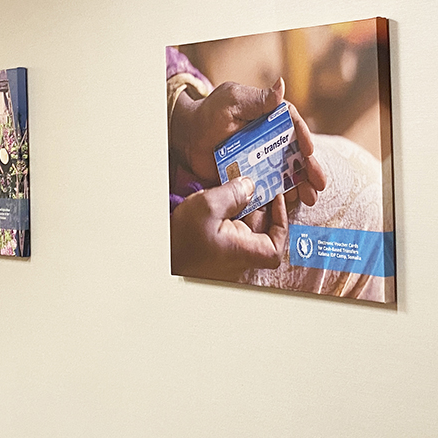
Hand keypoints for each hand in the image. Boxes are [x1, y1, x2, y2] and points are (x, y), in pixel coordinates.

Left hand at [170, 78, 326, 205]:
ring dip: (300, 185)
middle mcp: (271, 138)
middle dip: (310, 169)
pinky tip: (289, 204)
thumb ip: (257, 99)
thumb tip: (281, 86)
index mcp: (270, 117)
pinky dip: (279, 195)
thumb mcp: (232, 101)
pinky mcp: (251, 175)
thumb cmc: (208, 114)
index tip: (309, 152)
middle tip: (319, 184)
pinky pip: (268, 186)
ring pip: (286, 172)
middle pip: (296, 153)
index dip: (304, 138)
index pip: (293, 126)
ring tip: (310, 198)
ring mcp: (262, 158)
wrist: (187, 137)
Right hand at [171, 178, 287, 280]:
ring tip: (236, 186)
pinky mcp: (215, 249)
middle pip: (261, 229)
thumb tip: (248, 185)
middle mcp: (239, 255)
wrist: (156, 255)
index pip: (276, 241)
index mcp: (244, 250)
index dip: (281, 220)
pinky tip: (221, 199)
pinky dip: (229, 214)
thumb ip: (233, 193)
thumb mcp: (207, 207)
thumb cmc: (181, 242)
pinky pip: (229, 229)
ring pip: (244, 228)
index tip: (276, 199)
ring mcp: (227, 253)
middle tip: (256, 182)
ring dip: (242, 207)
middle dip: (259, 205)